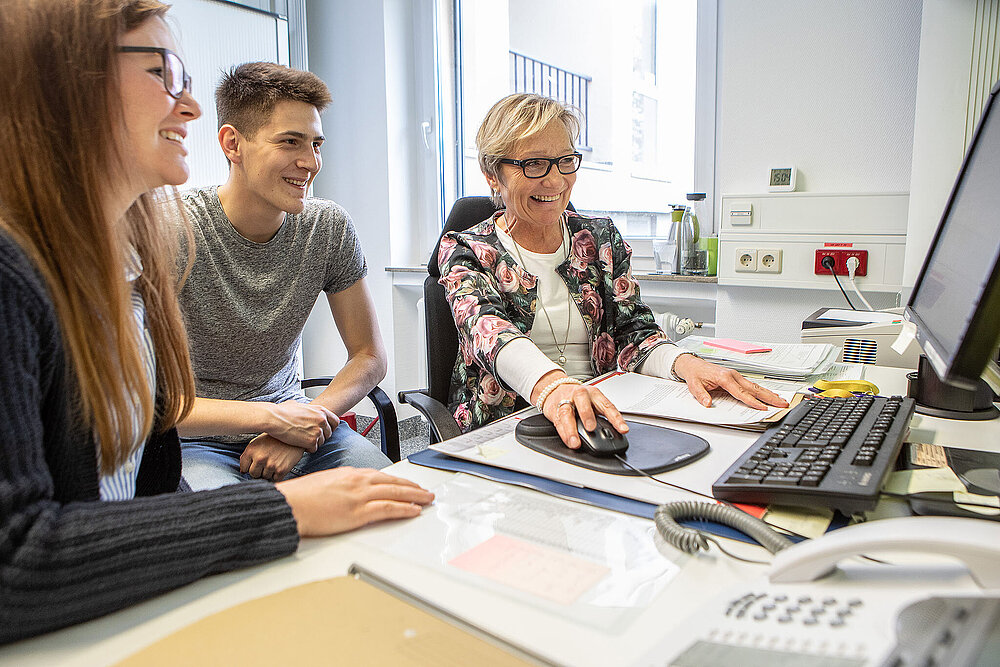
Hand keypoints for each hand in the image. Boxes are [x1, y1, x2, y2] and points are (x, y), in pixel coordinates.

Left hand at [240, 434, 305, 481]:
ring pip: (265, 477)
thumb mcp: (257, 442)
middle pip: (253, 474)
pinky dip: (278, 474)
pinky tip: (281, 464)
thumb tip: (242, 471)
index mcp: (251, 450)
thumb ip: (248, 455)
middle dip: (259, 471)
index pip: (243, 469)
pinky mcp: (281, 470)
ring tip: (275, 461)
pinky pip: (275, 479)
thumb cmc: (274, 439)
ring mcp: (271, 464)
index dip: (250, 467)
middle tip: (267, 462)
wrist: (295, 435)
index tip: (256, 463)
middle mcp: (260, 458)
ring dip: (269, 472)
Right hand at [265, 401, 338, 451]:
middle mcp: (322, 420)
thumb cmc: (282, 411)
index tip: (325, 430)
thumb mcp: (300, 405)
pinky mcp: (311, 441)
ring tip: (301, 439)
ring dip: (313, 443)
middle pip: (329, 433)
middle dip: (321, 436)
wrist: (274, 419)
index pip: (335, 421)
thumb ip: (309, 410)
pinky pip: (314, 449)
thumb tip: (308, 409)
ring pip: (322, 442)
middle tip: (309, 437)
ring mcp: (318, 431)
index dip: (330, 427)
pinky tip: (299, 444)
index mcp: (321, 410)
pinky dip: (307, 449)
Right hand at [276, 468, 434, 536]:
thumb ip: (342, 485)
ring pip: (395, 493)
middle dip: (412, 487)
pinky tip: (414, 511)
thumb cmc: (301, 497)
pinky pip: (388, 509)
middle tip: (426, 492)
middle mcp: (358, 481)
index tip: (408, 485)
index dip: (398, 481)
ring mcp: (360, 496)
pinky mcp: (358, 512)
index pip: (381, 476)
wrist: (289, 505)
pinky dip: (404, 509)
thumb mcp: (325, 483)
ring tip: (427, 500)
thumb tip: (350, 492)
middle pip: (393, 482)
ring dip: (415, 497)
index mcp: (350, 474)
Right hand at [541, 381, 627, 449]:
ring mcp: (566, 402)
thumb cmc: (579, 399)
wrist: (556, 389)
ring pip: (567, 414)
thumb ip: (602, 416)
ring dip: (571, 429)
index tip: (623, 429)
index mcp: (594, 394)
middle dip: (587, 415)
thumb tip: (613, 433)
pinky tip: (569, 441)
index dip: (616, 418)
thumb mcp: (594, 403)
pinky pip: (558, 423)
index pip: (607, 405)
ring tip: (575, 442)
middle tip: (591, 428)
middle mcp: (580, 395)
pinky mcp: (554, 410)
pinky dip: (564, 434)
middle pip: (583, 402)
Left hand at [672, 353, 788, 408]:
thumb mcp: (694, 386)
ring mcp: (736, 376)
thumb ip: (701, 395)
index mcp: (724, 378)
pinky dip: (762, 390)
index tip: (763, 408)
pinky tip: (769, 394)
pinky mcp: (736, 377)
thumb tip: (707, 403)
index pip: (741, 393)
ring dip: (768, 394)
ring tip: (780, 400)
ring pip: (755, 386)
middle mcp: (733, 376)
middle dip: (769, 397)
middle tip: (781, 403)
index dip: (753, 401)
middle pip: (754, 388)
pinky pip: (751, 385)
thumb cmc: (695, 374)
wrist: (692, 365)